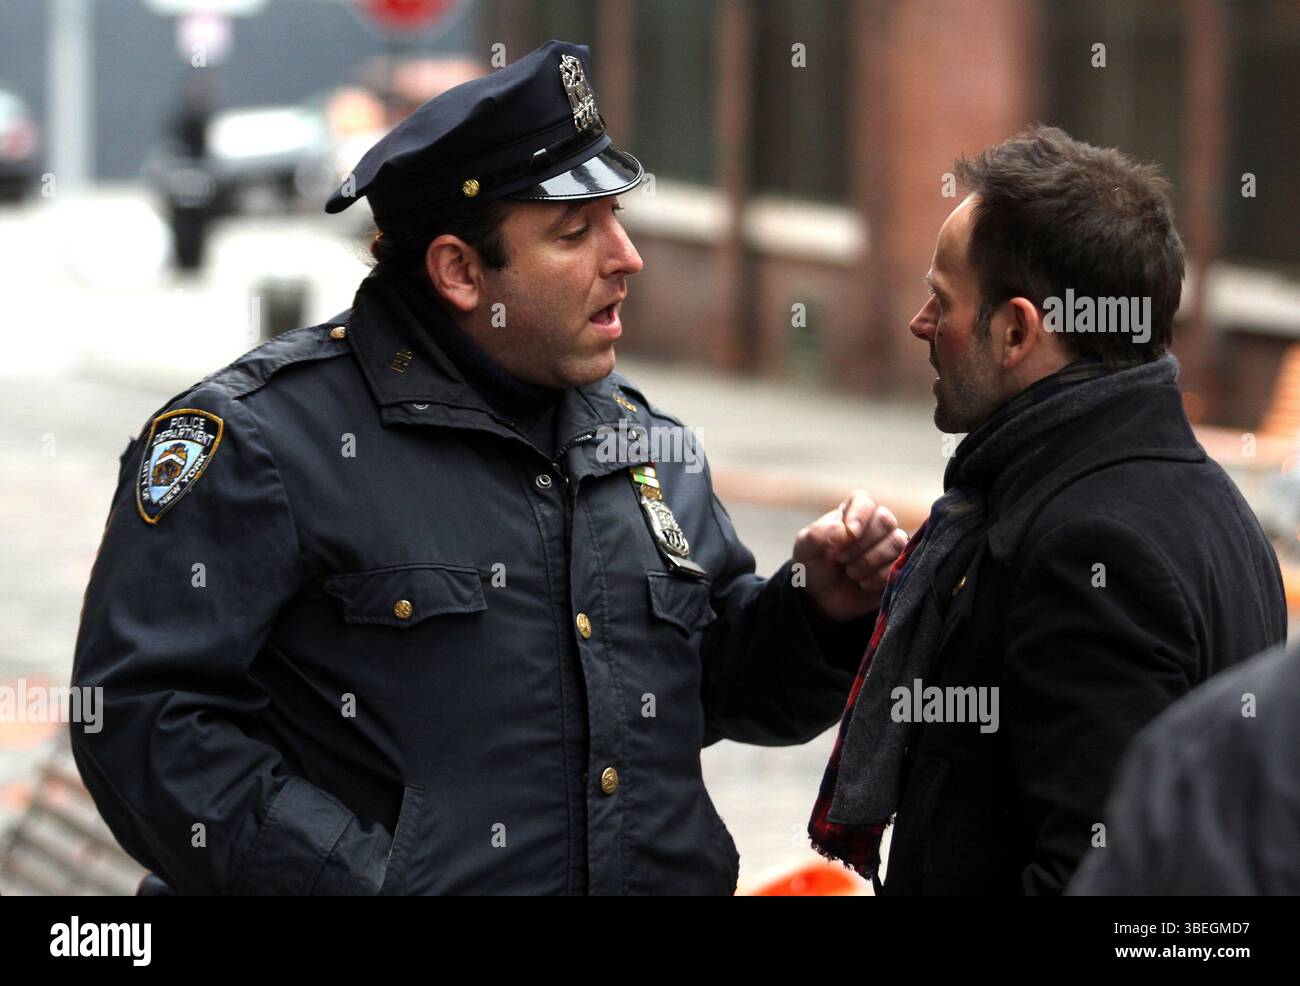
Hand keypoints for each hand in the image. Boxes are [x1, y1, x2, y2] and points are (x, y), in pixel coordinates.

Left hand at [791, 489, 908, 621]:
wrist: (823, 600)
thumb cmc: (815, 567)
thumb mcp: (804, 550)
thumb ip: (816, 535)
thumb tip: (842, 531)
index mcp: (852, 513)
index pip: (865, 500)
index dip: (859, 516)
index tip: (849, 533)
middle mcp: (875, 525)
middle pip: (885, 519)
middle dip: (861, 543)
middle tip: (841, 558)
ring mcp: (889, 545)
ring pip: (897, 540)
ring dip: (870, 559)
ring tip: (851, 572)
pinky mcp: (898, 566)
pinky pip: (900, 563)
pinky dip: (879, 576)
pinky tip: (863, 583)